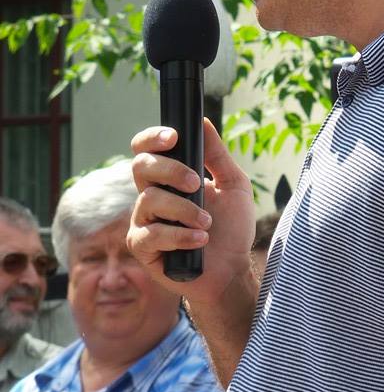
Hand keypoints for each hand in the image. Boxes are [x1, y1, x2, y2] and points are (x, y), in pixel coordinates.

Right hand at [128, 118, 255, 302]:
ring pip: (149, 200)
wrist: (233, 269)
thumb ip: (217, 155)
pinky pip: (152, 234)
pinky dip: (179, 235)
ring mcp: (144, 221)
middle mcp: (151, 195)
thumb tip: (203, 122)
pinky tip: (199, 240)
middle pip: (141, 166)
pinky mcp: (143, 247)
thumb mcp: (234, 184)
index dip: (153, 137)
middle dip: (170, 170)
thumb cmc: (232, 227)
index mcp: (169, 177)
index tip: (174, 137)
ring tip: (207, 223)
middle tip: (197, 183)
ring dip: (184, 210)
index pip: (147, 149)